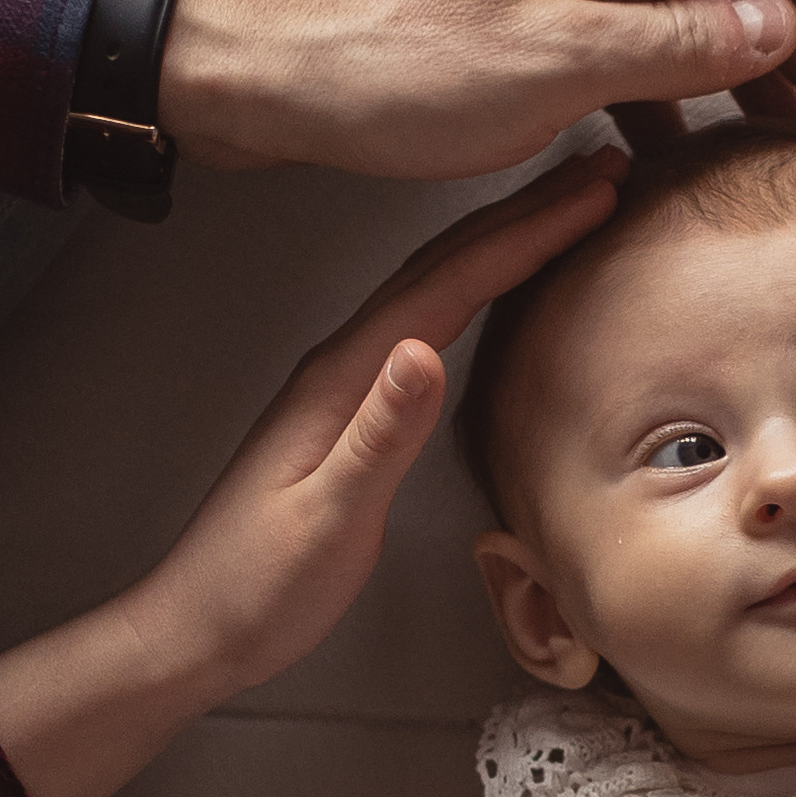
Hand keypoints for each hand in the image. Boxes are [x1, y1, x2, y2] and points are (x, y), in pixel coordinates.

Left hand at [133, 155, 633, 700]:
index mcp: (342, 379)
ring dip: (503, 240)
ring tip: (565, 208)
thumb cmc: (258, 587)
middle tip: (598, 169)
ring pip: (437, 286)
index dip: (525, 234)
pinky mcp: (353, 411)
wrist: (197, 627)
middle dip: (524, 211)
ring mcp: (346, 384)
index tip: (591, 193)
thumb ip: (378, 436)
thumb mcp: (327, 519)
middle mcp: (343, 365)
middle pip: (445, 264)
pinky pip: (428, 323)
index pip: (448, 286)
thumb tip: (426, 351)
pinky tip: (495, 287)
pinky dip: (475, 288)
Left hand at [161, 0, 795, 179]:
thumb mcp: (545, 64)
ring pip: (699, 25)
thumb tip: (776, 23)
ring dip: (762, 85)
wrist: (259, 66)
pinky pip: (640, 66)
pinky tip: (688, 170)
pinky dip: (686, 111)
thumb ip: (668, 45)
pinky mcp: (529, 41)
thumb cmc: (383, 62)